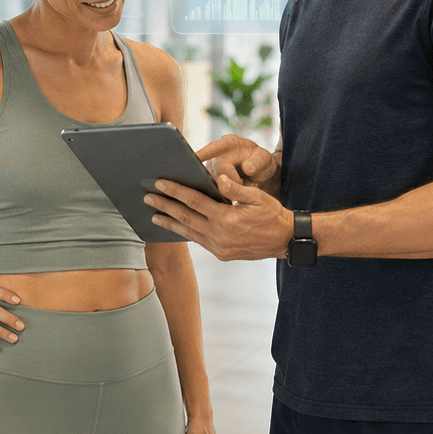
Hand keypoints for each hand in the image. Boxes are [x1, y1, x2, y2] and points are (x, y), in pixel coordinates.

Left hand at [145, 175, 292, 261]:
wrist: (285, 240)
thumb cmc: (272, 214)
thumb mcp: (257, 197)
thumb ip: (235, 189)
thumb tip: (218, 179)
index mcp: (226, 218)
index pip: (194, 201)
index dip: (175, 191)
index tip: (159, 183)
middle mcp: (219, 235)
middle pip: (185, 217)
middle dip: (164, 206)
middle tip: (147, 197)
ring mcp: (219, 247)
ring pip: (188, 232)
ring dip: (170, 223)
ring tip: (154, 215)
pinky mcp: (221, 254)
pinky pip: (199, 241)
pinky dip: (185, 233)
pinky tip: (176, 226)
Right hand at [198, 135, 279, 194]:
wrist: (259, 170)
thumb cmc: (261, 161)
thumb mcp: (265, 159)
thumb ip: (258, 162)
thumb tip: (247, 168)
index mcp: (229, 143)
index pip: (214, 148)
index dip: (203, 153)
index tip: (195, 158)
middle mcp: (216, 153)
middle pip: (216, 170)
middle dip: (230, 181)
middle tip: (246, 183)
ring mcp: (212, 166)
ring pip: (213, 181)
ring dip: (228, 188)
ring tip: (245, 184)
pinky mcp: (211, 177)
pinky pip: (213, 187)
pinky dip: (224, 193)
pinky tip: (234, 194)